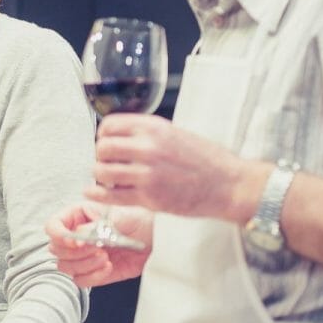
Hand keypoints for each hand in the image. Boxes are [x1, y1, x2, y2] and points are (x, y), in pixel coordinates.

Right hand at [46, 203, 153, 284]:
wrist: (158, 239)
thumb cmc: (140, 220)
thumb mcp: (120, 217)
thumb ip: (94, 226)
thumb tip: (75, 238)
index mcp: (78, 216)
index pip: (53, 226)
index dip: (60, 236)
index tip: (77, 242)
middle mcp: (76, 236)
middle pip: (56, 250)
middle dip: (77, 253)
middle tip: (99, 249)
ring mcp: (83, 256)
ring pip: (66, 267)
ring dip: (85, 265)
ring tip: (106, 258)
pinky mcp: (93, 272)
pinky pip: (81, 281)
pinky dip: (94, 277)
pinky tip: (109, 267)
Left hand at [90, 114, 260, 221]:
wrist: (229, 184)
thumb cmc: (207, 160)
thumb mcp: (176, 133)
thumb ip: (148, 134)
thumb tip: (121, 138)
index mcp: (154, 128)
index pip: (110, 125)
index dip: (103, 134)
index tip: (106, 141)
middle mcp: (148, 147)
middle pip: (102, 147)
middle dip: (101, 156)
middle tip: (108, 162)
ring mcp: (147, 173)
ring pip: (102, 171)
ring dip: (101, 175)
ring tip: (109, 178)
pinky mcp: (149, 197)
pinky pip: (111, 195)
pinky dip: (97, 194)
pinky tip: (93, 192)